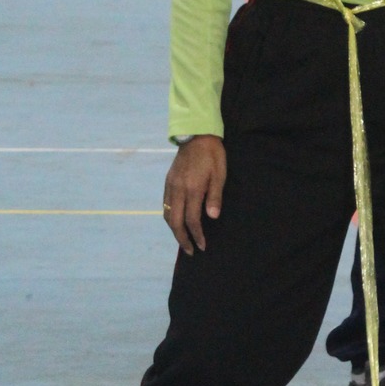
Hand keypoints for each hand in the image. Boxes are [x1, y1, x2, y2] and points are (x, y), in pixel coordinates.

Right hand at [162, 136, 226, 252]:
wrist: (196, 134)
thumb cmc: (212, 155)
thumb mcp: (219, 174)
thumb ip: (215, 196)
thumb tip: (212, 217)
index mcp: (192, 188)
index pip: (192, 219)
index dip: (197, 235)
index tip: (202, 246)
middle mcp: (178, 189)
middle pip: (175, 221)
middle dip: (182, 239)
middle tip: (190, 251)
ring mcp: (170, 185)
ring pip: (167, 214)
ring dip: (174, 230)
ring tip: (183, 240)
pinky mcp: (168, 181)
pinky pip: (165, 205)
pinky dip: (169, 218)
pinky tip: (176, 222)